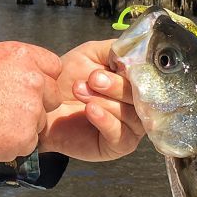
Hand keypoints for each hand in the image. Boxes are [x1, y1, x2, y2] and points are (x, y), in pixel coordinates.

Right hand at [0, 41, 62, 162]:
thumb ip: (13, 64)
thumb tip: (25, 71)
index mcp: (23, 56)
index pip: (54, 67)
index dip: (43, 79)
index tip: (28, 88)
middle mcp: (33, 80)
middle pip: (53, 96)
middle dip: (37, 103)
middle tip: (9, 109)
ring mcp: (32, 110)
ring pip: (40, 121)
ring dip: (24, 124)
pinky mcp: (25, 137)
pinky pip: (28, 142)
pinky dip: (13, 143)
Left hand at [41, 39, 142, 161]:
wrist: (44, 104)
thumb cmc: (68, 78)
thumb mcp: (91, 54)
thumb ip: (116, 50)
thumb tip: (136, 52)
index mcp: (137, 82)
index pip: (152, 77)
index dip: (137, 70)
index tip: (118, 63)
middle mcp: (140, 105)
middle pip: (144, 97)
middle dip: (117, 85)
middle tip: (93, 79)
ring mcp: (131, 126)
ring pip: (132, 115)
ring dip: (105, 101)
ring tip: (80, 91)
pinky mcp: (118, 145)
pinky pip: (121, 135)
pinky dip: (106, 120)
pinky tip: (90, 110)